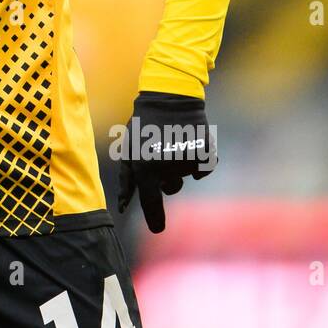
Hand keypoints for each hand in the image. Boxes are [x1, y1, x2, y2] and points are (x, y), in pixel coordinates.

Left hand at [116, 92, 216, 232]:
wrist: (169, 98)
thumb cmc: (143, 127)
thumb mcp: (129, 151)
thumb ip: (126, 181)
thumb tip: (122, 207)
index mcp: (146, 168)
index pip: (151, 203)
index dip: (155, 219)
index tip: (158, 229)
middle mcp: (167, 168)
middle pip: (171, 188)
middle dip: (166, 178)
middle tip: (159, 154)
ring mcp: (188, 161)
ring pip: (185, 176)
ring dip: (179, 166)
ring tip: (172, 142)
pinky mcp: (205, 154)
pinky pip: (203, 169)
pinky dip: (198, 162)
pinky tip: (189, 144)